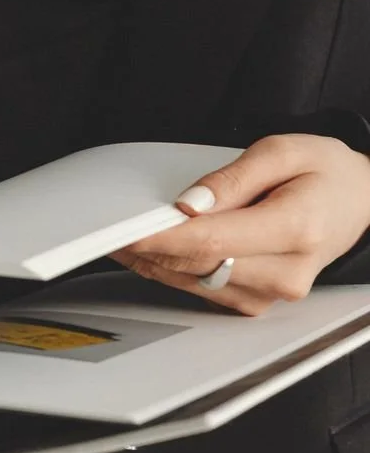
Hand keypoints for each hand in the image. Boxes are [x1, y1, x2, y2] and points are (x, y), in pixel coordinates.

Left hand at [110, 134, 369, 316]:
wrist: (358, 200)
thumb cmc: (324, 173)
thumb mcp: (283, 149)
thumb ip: (233, 177)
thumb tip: (189, 204)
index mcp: (297, 229)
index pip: (213, 241)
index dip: (163, 237)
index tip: (126, 230)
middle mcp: (286, 272)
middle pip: (198, 265)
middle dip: (148, 248)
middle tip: (107, 231)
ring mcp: (272, 294)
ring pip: (195, 282)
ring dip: (153, 262)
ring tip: (120, 239)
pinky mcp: (257, 303)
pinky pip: (202, 289)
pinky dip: (172, 270)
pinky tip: (151, 252)